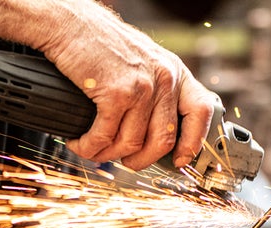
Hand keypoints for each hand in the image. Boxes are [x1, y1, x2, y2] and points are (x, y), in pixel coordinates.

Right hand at [41, 0, 216, 170]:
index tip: (180, 161)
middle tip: (124, 162)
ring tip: (93, 149)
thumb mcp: (141, 62)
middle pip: (164, 141)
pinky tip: (80, 142)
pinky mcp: (116, 93)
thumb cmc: (99, 44)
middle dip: (141, 160)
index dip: (193, 142)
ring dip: (108, 154)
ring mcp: (142, 87)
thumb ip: (154, 91)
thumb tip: (152, 135)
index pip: (201, 111)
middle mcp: (164, 78)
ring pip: (132, 144)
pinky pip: (105, 137)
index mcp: (174, 71)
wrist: (69, 23)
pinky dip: (89, 147)